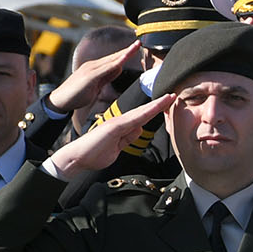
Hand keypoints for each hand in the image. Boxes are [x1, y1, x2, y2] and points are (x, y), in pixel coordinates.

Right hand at [47, 38, 141, 113]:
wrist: (60, 101)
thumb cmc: (77, 95)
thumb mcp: (96, 85)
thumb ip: (106, 76)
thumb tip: (118, 68)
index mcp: (96, 68)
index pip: (114, 59)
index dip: (126, 53)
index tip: (137, 48)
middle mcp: (94, 65)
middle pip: (114, 56)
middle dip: (128, 49)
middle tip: (140, 42)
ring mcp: (91, 69)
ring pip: (112, 59)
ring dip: (125, 52)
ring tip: (136, 46)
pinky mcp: (89, 75)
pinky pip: (105, 68)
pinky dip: (116, 62)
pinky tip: (124, 59)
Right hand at [49, 92, 176, 178]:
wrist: (78, 157)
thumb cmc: (95, 153)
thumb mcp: (117, 147)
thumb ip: (128, 137)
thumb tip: (139, 129)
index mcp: (122, 126)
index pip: (143, 117)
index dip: (156, 110)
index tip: (168, 103)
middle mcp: (121, 121)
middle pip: (144, 111)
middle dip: (160, 103)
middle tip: (174, 94)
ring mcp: (117, 123)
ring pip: (141, 112)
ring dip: (156, 105)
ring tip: (170, 97)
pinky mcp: (114, 127)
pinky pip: (133, 119)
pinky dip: (145, 113)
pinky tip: (155, 108)